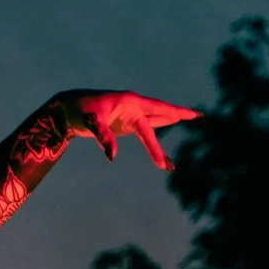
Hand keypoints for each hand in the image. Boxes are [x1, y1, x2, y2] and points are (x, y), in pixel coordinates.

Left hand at [57, 90, 199, 170]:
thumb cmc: (80, 112)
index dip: (154, 146)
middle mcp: (134, 106)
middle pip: (161, 111)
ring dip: (172, 118)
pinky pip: (147, 126)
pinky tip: (169, 123)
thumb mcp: (90, 123)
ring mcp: (131, 113)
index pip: (148, 126)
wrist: (70, 107)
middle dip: (179, 114)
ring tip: (192, 117)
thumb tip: (112, 156)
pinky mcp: (126, 121)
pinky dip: (158, 127)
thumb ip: (103, 137)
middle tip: (199, 115)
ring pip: (156, 117)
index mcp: (130, 103)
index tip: (161, 164)